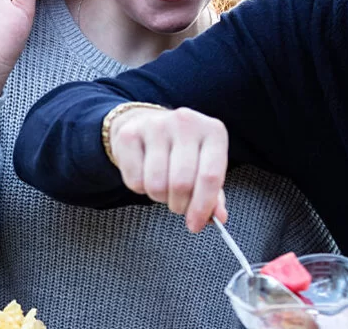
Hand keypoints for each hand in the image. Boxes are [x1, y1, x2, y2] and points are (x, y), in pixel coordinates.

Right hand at [107, 106, 229, 231]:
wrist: (147, 124)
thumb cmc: (181, 151)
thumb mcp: (205, 166)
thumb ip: (214, 194)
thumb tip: (218, 217)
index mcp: (212, 131)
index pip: (210, 176)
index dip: (202, 207)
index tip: (195, 225)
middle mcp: (185, 123)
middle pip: (181, 183)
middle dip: (179, 205)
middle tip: (178, 205)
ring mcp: (155, 126)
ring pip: (156, 184)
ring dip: (159, 197)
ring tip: (163, 188)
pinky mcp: (129, 135)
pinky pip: (134, 180)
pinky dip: (140, 188)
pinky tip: (145, 175)